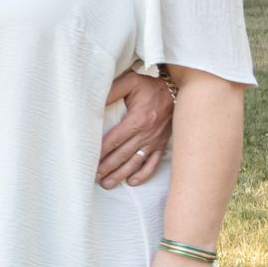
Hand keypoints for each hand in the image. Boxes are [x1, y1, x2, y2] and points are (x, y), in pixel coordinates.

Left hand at [99, 71, 174, 186]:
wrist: (178, 90)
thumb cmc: (150, 86)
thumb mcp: (130, 82)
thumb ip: (112, 91)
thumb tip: (94, 102)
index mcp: (137, 119)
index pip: (115, 139)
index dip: (101, 151)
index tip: (89, 160)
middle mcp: (146, 133)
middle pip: (123, 155)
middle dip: (107, 168)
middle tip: (94, 177)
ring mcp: (155, 141)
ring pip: (135, 162)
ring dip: (121, 174)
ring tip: (107, 184)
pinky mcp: (162, 144)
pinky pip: (153, 163)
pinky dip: (143, 174)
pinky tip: (132, 182)